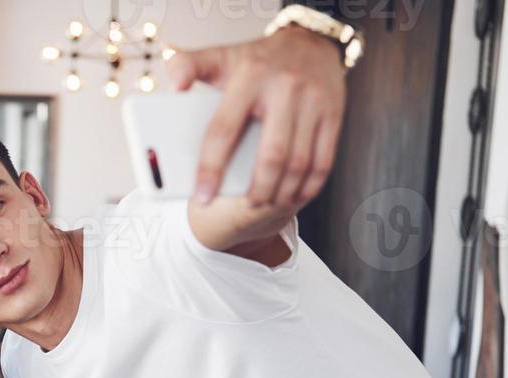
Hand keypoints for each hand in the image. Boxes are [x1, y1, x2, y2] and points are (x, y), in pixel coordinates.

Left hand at [167, 24, 346, 208]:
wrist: (311, 41)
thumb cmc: (257, 60)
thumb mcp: (220, 55)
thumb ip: (187, 65)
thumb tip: (175, 86)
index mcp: (248, 76)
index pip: (224, 131)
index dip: (211, 169)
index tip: (202, 197)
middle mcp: (283, 87)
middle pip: (270, 156)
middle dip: (258, 190)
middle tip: (248, 206)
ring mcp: (312, 101)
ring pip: (299, 163)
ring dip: (283, 192)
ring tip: (268, 203)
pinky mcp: (333, 112)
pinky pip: (323, 159)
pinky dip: (309, 185)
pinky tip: (295, 195)